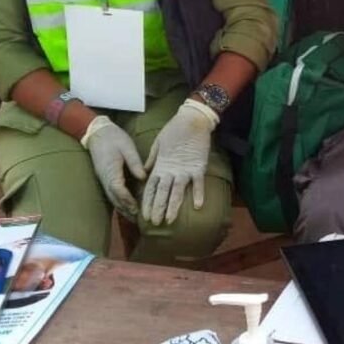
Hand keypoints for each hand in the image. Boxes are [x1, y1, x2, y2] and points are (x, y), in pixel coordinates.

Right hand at [80, 116, 144, 219]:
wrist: (97, 133)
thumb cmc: (114, 138)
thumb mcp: (127, 147)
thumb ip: (135, 162)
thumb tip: (143, 177)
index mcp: (111, 170)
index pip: (118, 189)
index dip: (128, 200)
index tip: (137, 208)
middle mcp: (105, 177)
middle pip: (115, 198)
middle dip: (126, 209)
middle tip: (138, 219)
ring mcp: (104, 179)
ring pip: (112, 197)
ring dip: (122, 208)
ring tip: (134, 217)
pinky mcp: (105, 177)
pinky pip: (111, 193)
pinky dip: (119, 201)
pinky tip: (127, 206)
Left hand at [142, 99, 217, 225]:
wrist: (191, 120)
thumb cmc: (174, 130)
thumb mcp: (158, 144)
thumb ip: (152, 160)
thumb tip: (145, 172)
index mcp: (160, 166)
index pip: (151, 188)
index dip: (147, 203)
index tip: (144, 216)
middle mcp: (171, 171)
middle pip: (162, 193)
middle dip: (158, 209)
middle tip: (154, 223)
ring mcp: (185, 170)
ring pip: (177, 192)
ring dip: (173, 206)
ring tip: (170, 220)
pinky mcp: (198, 166)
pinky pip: (198, 183)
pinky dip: (199, 194)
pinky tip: (198, 206)